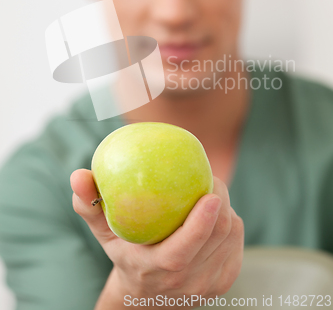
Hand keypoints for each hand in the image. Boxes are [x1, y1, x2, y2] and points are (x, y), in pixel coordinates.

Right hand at [70, 169, 243, 308]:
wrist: (146, 297)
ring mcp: (210, 284)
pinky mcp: (225, 280)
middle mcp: (188, 282)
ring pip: (232, 235)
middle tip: (208, 177)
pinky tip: (216, 213)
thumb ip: (89, 205)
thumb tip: (77, 174)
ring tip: (209, 192)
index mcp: (158, 269)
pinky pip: (237, 242)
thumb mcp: (103, 233)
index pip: (184, 249)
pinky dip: (230, 221)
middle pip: (218, 236)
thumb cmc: (124, 253)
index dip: (202, 221)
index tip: (210, 192)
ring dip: (226, 207)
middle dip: (220, 200)